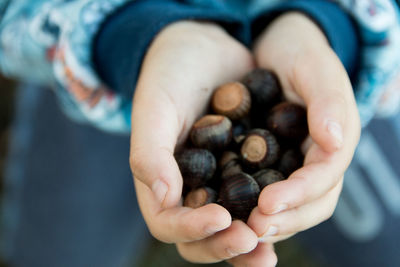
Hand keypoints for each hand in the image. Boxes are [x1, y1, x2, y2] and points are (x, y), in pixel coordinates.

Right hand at [129, 21, 276, 265]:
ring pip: (232, 227)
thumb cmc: (170, 74)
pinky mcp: (246, 170)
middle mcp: (189, 190)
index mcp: (161, 181)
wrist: (204, 48)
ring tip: (270, 243)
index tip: (218, 218)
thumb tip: (163, 197)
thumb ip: (149, 152)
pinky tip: (291, 212)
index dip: (191, 229)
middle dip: (223, 244)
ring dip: (251, 240)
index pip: (168, 222)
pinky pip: (258, 199)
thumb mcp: (154, 107)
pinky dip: (273, 213)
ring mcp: (219, 183)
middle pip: (201, 238)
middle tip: (249, 238)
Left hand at [247, 12, 360, 243]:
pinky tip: (226, 215)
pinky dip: (249, 209)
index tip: (268, 204)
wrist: (277, 47)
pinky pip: (263, 192)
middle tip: (252, 230)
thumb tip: (335, 142)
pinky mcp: (269, 164)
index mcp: (335, 141)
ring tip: (238, 231)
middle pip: (310, 204)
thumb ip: (328, 102)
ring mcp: (293, 165)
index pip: (324, 178)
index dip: (299, 194)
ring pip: (289, 207)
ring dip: (267, 223)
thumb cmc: (298, 52)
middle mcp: (316, 160)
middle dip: (284, 220)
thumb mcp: (315, 68)